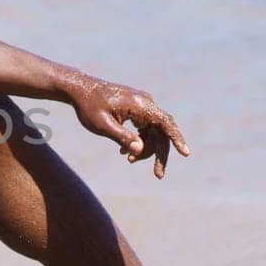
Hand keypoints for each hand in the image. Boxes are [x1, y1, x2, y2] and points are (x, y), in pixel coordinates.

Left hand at [68, 75, 190, 178]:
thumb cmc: (89, 106)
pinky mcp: (137, 110)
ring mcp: (142, 106)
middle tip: (158, 176)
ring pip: (153, 132)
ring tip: (128, 160)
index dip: (176, 139)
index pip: (165, 123)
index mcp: (140, 105)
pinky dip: (138, 141)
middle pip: (161, 132)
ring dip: (144, 148)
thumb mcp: (102, 125)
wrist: (80, 89)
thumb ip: (122, 137)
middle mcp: (145, 103)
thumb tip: (140, 150)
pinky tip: (123, 152)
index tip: (185, 153)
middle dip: (158, 154)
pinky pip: (145, 129)